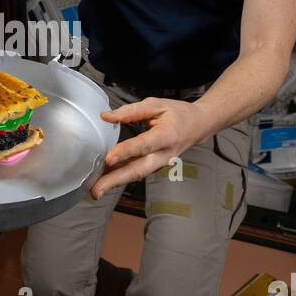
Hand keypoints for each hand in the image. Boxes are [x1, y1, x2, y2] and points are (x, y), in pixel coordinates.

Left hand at [89, 98, 207, 198]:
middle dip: (116, 181)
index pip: (143, 145)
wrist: (199, 126)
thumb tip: (107, 117)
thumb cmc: (178, 114)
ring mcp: (160, 164)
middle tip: (96, 191)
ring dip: (115, 183)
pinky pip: (136, 172)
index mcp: (167, 136)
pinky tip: (105, 180)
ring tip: (96, 189)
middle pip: (139, 170)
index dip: (126, 152)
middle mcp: (164, 155)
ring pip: (136, 175)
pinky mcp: (155, 167)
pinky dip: (120, 177)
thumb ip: (131, 111)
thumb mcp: (156, 105)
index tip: (109, 158)